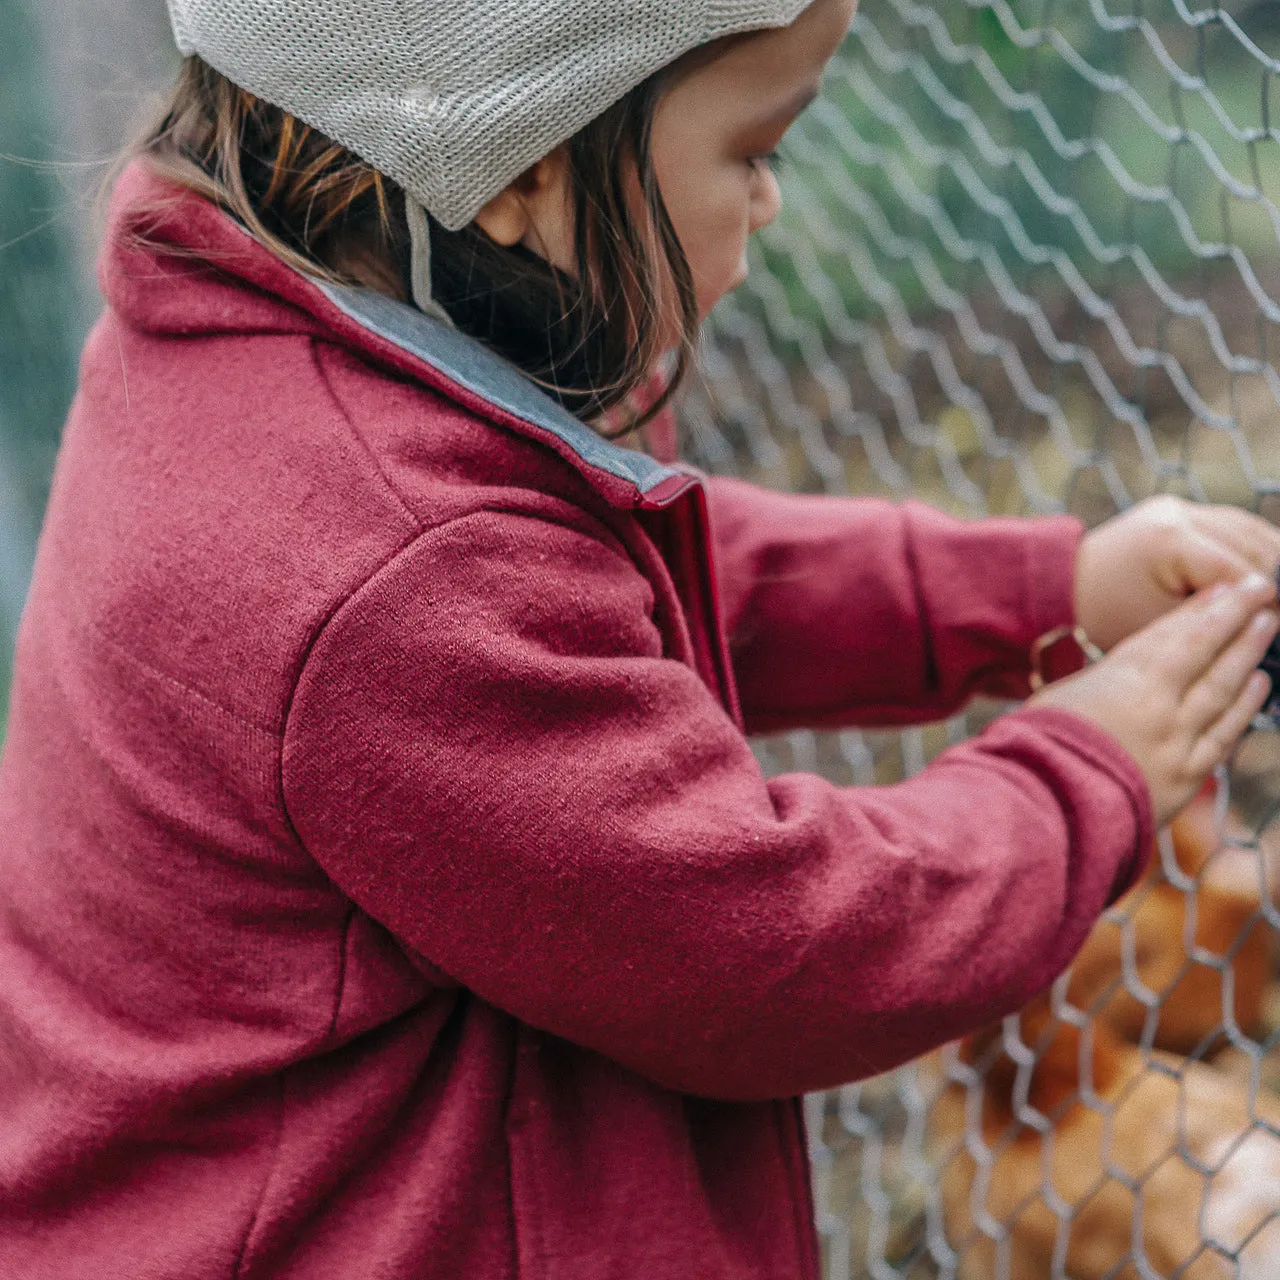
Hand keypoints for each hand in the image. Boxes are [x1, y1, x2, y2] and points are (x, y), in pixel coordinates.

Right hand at [1032, 575, 1278, 826]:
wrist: (1046, 805)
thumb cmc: (1037, 747)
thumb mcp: (1057, 697)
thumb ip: (1095, 683)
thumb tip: (1111, 677)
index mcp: (1123, 680)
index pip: (1173, 635)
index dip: (1202, 608)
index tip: (1226, 587)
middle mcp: (1160, 706)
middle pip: (1206, 654)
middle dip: (1235, 619)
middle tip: (1262, 591)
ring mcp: (1177, 742)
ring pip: (1223, 690)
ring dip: (1247, 656)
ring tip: (1265, 627)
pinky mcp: (1184, 779)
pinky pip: (1223, 736)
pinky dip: (1244, 709)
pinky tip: (1259, 687)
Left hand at [1075, 496, 1279, 650]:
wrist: (1065, 587)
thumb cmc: (1107, 616)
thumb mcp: (1164, 627)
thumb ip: (1217, 619)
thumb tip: (1267, 618)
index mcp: (1170, 540)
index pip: (1240, 573)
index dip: (1266, 604)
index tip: (1273, 628)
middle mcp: (1178, 514)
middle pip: (1255, 546)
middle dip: (1272, 582)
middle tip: (1272, 617)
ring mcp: (1180, 507)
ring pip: (1252, 531)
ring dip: (1271, 561)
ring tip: (1270, 598)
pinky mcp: (1180, 511)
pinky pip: (1234, 526)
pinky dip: (1253, 550)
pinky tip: (1266, 576)